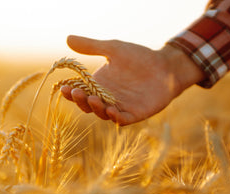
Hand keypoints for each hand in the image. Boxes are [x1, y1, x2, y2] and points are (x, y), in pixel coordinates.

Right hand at [61, 35, 204, 125]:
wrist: (165, 66)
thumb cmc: (139, 57)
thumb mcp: (113, 48)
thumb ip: (92, 46)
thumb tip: (68, 38)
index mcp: (98, 85)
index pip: (79, 91)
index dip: (70, 91)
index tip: (63, 86)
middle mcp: (105, 98)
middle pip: (87, 105)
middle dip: (80, 100)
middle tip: (76, 92)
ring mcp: (119, 107)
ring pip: (102, 113)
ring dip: (96, 108)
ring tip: (92, 98)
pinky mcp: (133, 114)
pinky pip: (121, 119)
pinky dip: (115, 117)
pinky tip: (110, 110)